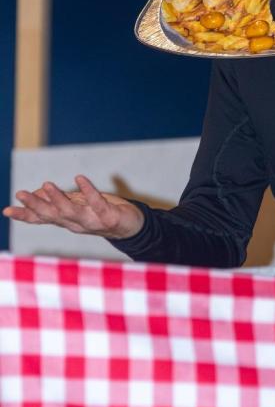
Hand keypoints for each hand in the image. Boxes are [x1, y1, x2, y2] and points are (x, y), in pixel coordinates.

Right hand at [3, 174, 144, 239]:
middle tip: (20, 194)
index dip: (24, 215)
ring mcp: (92, 222)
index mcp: (66, 221)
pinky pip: (97, 202)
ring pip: (71, 212)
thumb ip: (57, 202)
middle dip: (36, 205)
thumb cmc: (101, 214)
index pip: (42, 219)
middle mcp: (76, 224)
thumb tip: (37, 193)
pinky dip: (88, 191)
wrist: (131, 228)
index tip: (6, 210)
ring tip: (46, 185)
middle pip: (52, 215)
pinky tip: (79, 178)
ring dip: (58, 199)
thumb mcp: (76, 207)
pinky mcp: (108, 216)